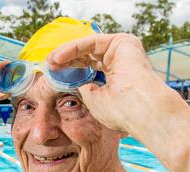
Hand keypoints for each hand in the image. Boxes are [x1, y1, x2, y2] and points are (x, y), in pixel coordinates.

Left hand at [46, 33, 184, 132]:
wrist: (142, 111)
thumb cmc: (122, 112)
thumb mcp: (95, 100)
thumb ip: (86, 88)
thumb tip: (76, 82)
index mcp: (118, 74)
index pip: (90, 67)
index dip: (70, 69)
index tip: (53, 75)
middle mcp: (121, 60)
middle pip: (87, 55)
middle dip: (66, 60)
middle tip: (48, 66)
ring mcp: (123, 50)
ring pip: (87, 47)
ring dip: (66, 54)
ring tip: (50, 62)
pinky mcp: (122, 42)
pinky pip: (91, 42)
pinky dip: (73, 49)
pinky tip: (58, 58)